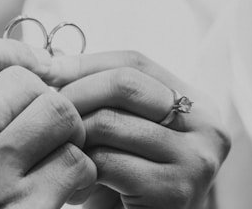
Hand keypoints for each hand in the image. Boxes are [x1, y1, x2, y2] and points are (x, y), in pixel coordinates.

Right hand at [0, 31, 96, 208]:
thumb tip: (29, 63)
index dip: (9, 49)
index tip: (28, 65)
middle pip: (23, 81)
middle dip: (41, 97)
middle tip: (37, 123)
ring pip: (58, 114)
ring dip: (66, 130)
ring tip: (53, 148)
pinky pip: (74, 163)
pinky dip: (78, 171)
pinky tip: (61, 184)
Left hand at [45, 51, 230, 208]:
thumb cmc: (130, 188)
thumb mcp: (125, 133)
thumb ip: (104, 96)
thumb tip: (52, 59)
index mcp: (198, 103)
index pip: (135, 62)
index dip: (86, 62)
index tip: (44, 68)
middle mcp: (207, 126)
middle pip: (125, 83)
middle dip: (75, 92)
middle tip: (45, 109)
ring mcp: (196, 159)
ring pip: (109, 122)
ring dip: (73, 136)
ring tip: (60, 151)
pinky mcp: (176, 191)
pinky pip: (107, 162)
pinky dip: (80, 170)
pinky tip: (75, 187)